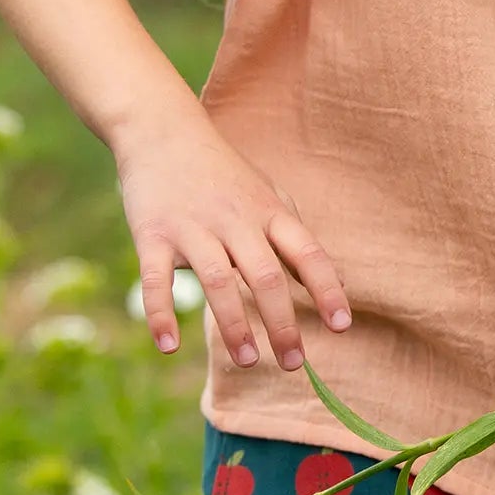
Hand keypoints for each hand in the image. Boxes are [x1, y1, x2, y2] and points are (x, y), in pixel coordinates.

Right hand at [115, 120, 352, 371]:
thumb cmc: (224, 173)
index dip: (327, 289)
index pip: (308, 253)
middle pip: (266, 275)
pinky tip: (169, 345)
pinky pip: (156, 278)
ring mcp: (192, 227)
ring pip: (218, 281)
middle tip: (293, 363)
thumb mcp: (269, 197)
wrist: (163, 130)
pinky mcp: (152, 234)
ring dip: (234, 325)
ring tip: (249, 361)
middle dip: (282, 323)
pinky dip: (161, 313)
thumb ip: (297, 239)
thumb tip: (335, 283)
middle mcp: (235, 220)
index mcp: (270, 213)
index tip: (342, 326)